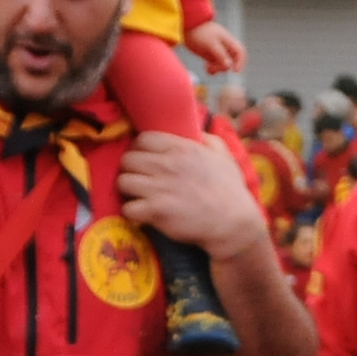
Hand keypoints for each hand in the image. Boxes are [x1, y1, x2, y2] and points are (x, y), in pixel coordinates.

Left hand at [116, 130, 264, 261]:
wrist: (233, 223)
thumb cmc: (230, 190)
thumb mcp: (225, 157)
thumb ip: (209, 140)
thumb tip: (197, 132)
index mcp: (181, 149)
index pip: (143, 139)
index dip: (139, 149)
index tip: (144, 159)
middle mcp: (167, 165)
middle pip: (127, 159)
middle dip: (131, 169)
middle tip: (139, 179)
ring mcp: (160, 188)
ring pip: (123, 181)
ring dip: (128, 190)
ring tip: (138, 196)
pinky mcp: (156, 211)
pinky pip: (128, 207)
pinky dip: (132, 212)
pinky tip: (142, 214)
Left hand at [185, 20, 246, 75]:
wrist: (187, 26)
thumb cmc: (199, 32)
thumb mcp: (210, 44)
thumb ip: (220, 54)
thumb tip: (229, 65)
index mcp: (227, 41)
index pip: (240, 52)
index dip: (240, 62)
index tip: (235, 71)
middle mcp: (224, 46)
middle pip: (231, 61)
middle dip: (223, 67)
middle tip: (212, 67)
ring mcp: (217, 50)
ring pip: (223, 64)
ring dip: (217, 68)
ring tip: (207, 68)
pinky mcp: (209, 54)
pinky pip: (215, 65)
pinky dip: (212, 69)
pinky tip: (206, 68)